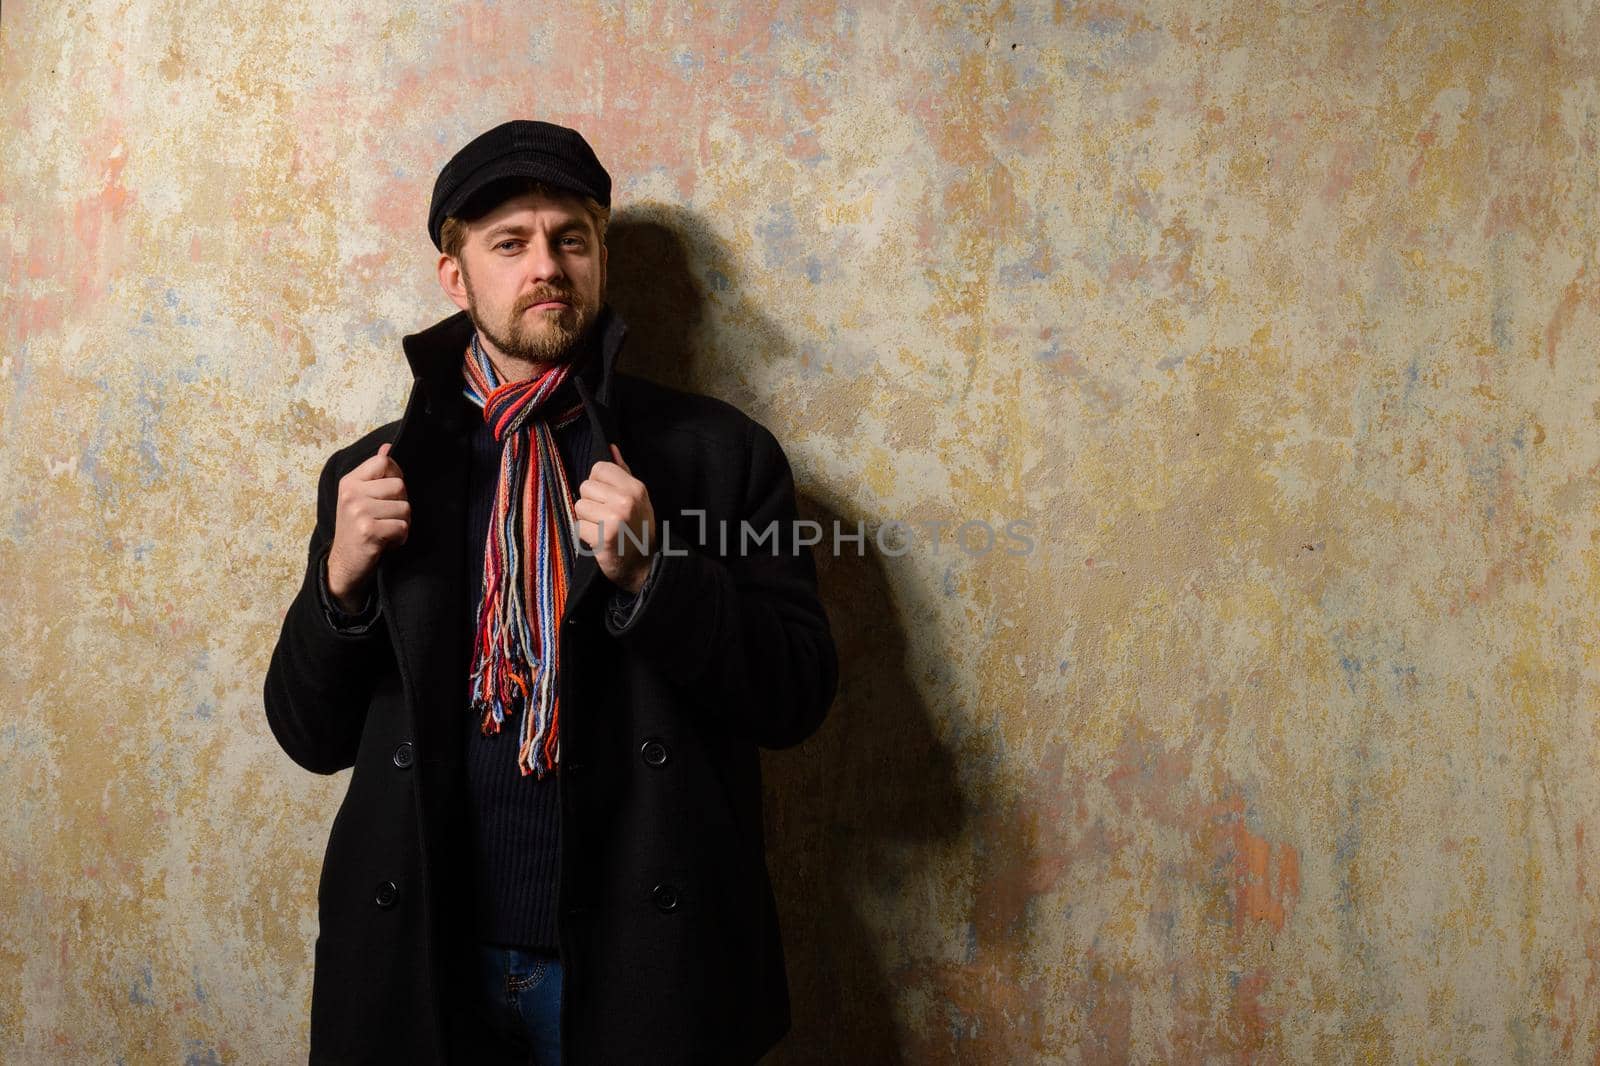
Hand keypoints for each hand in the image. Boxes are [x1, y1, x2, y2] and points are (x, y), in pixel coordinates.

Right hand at [327, 442, 408, 610]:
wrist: (344, 564)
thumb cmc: (356, 529)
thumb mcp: (360, 497)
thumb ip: (374, 473)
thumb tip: (387, 447)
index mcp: (350, 482)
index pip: (385, 462)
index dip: (396, 476)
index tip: (389, 494)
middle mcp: (352, 494)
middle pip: (400, 486)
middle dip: (401, 505)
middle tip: (386, 518)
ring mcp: (358, 511)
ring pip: (405, 508)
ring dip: (402, 524)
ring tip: (385, 530)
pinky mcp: (368, 530)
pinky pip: (402, 527)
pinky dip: (400, 538)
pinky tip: (386, 542)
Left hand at [573, 443, 655, 594]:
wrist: (644, 566)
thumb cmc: (638, 530)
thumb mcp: (638, 498)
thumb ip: (623, 473)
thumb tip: (611, 448)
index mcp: (635, 487)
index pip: (599, 468)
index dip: (598, 484)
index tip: (607, 499)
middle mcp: (626, 500)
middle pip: (585, 487)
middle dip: (590, 502)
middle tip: (605, 517)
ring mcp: (615, 518)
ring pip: (579, 506)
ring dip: (586, 520)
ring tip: (602, 528)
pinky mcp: (603, 536)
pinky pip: (578, 526)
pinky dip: (585, 536)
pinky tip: (600, 540)